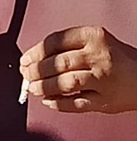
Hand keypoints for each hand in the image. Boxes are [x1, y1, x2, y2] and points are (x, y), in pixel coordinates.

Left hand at [20, 26, 136, 112]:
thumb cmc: (117, 58)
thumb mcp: (96, 42)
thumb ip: (68, 47)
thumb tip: (33, 60)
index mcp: (93, 36)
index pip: (56, 41)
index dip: (36, 52)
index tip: (25, 59)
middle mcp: (99, 56)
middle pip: (58, 63)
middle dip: (36, 70)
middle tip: (26, 75)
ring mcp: (103, 79)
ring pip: (66, 83)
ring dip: (44, 87)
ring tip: (34, 88)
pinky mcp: (107, 101)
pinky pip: (77, 104)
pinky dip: (59, 104)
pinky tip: (49, 101)